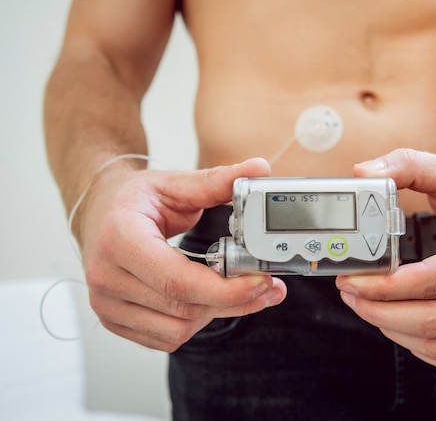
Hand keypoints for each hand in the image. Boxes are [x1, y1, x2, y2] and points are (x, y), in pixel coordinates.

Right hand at [77, 158, 286, 351]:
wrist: (99, 211)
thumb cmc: (135, 199)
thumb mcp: (175, 184)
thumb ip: (218, 180)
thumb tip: (259, 168)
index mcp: (120, 238)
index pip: (177, 281)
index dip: (226, 290)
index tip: (262, 281)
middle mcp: (106, 276)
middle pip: (182, 309)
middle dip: (233, 302)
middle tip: (266, 288)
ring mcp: (106, 303)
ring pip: (176, 331)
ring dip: (214, 315)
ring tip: (237, 292)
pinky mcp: (113, 320)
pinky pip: (163, 338)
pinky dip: (193, 323)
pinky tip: (209, 301)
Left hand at [337, 149, 435, 370]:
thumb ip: (406, 165)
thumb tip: (363, 171)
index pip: (434, 282)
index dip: (387, 287)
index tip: (353, 278)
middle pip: (433, 321)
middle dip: (380, 311)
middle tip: (349, 292)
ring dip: (392, 328)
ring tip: (363, 303)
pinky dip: (413, 343)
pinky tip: (392, 318)